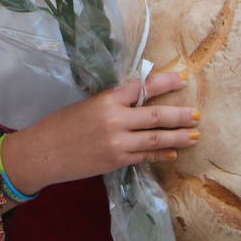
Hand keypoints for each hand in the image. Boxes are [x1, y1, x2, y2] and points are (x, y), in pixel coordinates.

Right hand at [0, 71, 201, 194]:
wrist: (43, 153)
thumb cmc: (61, 125)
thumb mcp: (86, 106)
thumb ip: (113, 103)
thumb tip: (140, 100)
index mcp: (106, 100)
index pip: (141, 86)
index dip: (165, 82)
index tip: (183, 78)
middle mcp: (115, 120)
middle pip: (156, 115)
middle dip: (180, 115)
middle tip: (197, 114)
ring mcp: (117, 143)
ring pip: (155, 138)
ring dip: (178, 136)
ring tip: (195, 134)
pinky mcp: (116, 161)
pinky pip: (145, 156)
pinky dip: (160, 153)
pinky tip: (173, 152)